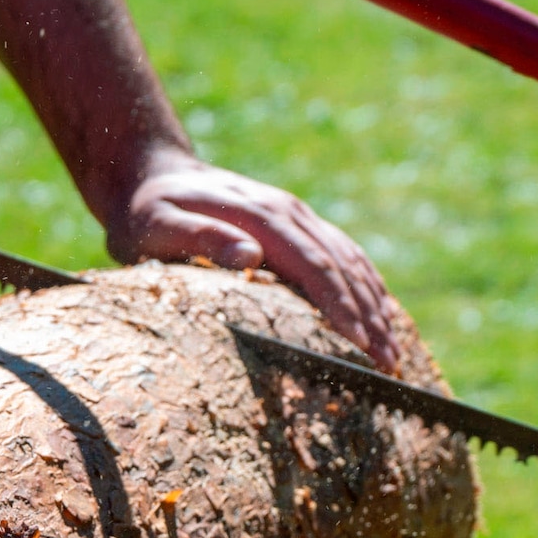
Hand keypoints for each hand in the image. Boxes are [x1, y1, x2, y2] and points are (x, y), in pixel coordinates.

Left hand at [104, 147, 395, 360]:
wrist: (147, 171)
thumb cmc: (145, 212)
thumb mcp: (158, 227)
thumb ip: (200, 239)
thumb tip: (251, 255)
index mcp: (261, 217)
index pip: (315, 266)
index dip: (340, 307)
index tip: (360, 345)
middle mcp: (288, 212)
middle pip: (342, 267)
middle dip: (368, 318)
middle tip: (388, 365)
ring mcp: (294, 214)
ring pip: (349, 260)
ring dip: (374, 305)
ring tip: (392, 351)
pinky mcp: (293, 221)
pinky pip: (342, 251)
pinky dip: (365, 283)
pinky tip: (379, 313)